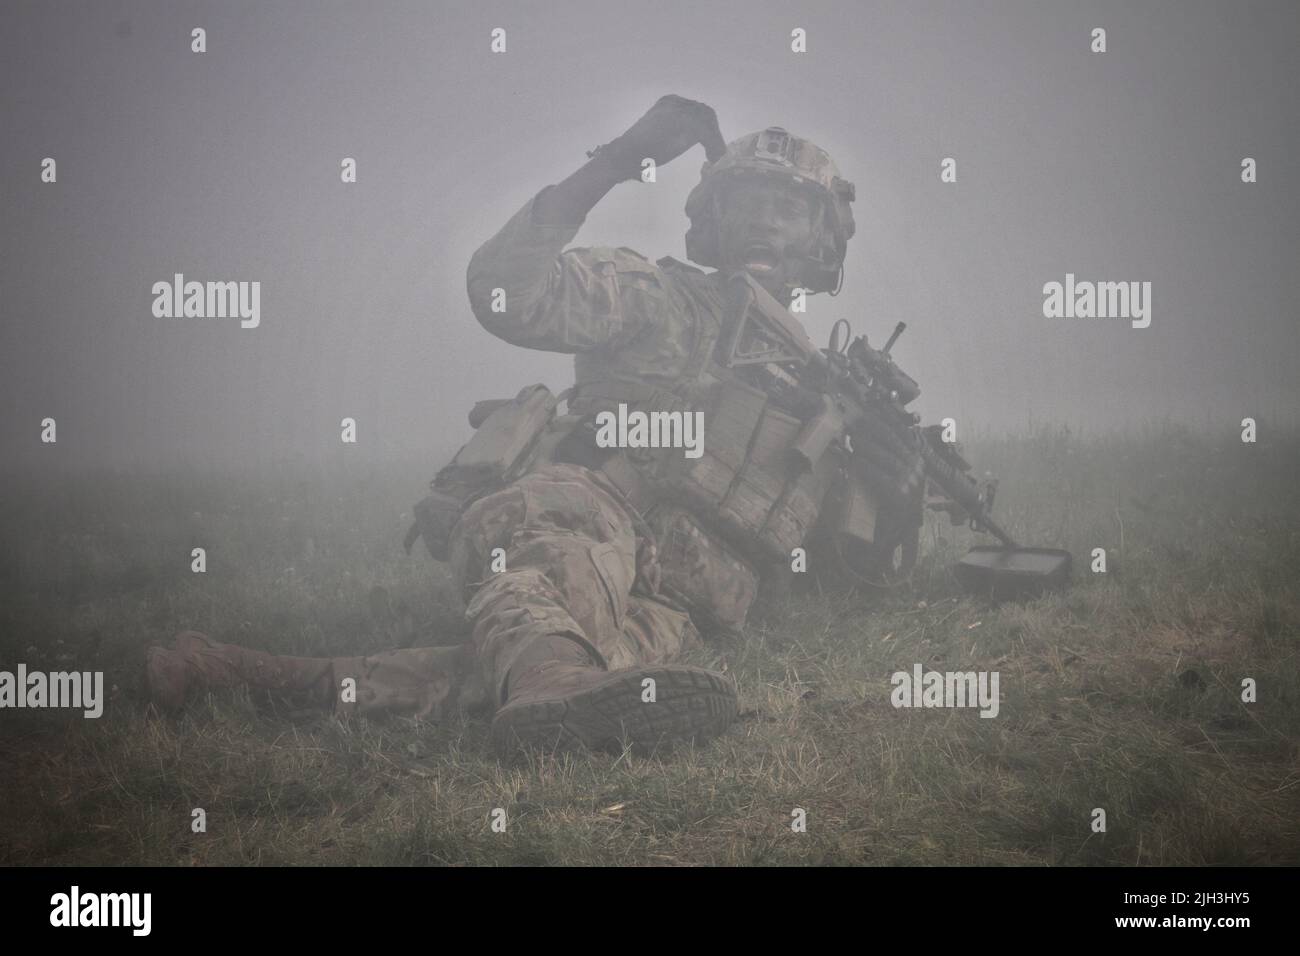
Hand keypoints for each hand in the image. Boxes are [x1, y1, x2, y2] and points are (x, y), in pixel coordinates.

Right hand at [597, 95, 726, 179]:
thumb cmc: (640, 150)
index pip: (698, 111)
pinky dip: (712, 144)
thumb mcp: (663, 134)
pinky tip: (712, 156)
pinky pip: (705, 131)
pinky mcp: (681, 121)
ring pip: (707, 122)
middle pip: (706, 113)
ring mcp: (678, 109)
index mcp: (670, 102)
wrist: (625, 154)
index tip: (712, 147)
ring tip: (715, 157)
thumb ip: (678, 130)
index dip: (709, 128)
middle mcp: (675, 101)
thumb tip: (697, 137)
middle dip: (714, 134)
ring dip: (715, 140)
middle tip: (716, 153)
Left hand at [854, 417, 925, 512]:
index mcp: (917, 457)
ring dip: (868, 447)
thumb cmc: (896, 493)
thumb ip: (892, 452)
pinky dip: (868, 467)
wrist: (901, 523)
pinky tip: (857, 461)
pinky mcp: (899, 494)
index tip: (873, 409)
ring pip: (887, 457)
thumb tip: (873, 430)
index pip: (902, 433)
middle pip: (893, 442)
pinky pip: (881, 477)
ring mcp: (909, 480)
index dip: (887, 419)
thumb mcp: (899, 469)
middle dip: (873, 430)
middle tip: (856, 424)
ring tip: (853, 439)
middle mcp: (916, 466)